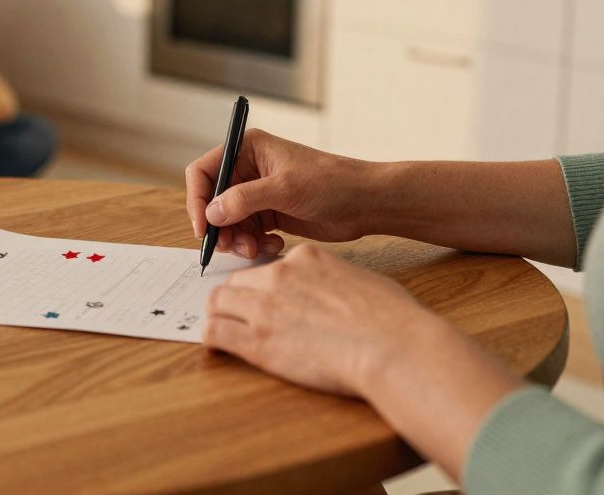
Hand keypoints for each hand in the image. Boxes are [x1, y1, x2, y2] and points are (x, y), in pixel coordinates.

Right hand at [185, 129, 373, 258]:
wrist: (365, 203)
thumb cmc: (332, 182)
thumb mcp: (285, 188)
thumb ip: (244, 199)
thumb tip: (211, 213)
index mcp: (249, 149)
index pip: (205, 171)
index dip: (197, 199)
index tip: (203, 227)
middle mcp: (249, 169)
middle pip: (213, 201)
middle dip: (220, 226)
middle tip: (232, 247)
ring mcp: (259, 193)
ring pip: (229, 221)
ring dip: (238, 239)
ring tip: (257, 249)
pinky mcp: (270, 213)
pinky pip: (247, 232)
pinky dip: (254, 243)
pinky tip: (274, 245)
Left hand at [204, 244, 436, 396]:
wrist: (391, 345)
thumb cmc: (390, 318)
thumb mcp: (360, 280)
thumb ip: (335, 280)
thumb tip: (335, 292)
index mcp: (305, 259)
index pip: (269, 266)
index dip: (264, 285)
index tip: (265, 297)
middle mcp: (279, 277)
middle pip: (237, 280)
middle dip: (234, 297)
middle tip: (236, 313)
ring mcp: (264, 307)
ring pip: (218, 301)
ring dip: (218, 313)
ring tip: (221, 326)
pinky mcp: (257, 341)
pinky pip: (215, 332)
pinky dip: (212, 337)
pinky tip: (217, 344)